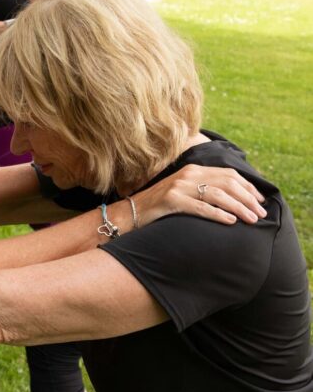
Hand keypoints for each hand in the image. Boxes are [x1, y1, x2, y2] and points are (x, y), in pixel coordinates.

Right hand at [133, 164, 266, 227]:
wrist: (129, 212)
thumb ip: (202, 189)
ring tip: (251, 220)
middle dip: (248, 198)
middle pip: (227, 183)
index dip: (248, 187)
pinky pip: (200, 207)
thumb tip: (231, 199)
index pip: (228, 174)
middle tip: (261, 214)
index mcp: (193, 169)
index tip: (260, 200)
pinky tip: (230, 222)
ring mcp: (179, 187)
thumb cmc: (159, 207)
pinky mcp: (171, 201)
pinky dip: (218, 214)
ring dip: (239, 208)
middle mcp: (188, 175)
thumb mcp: (182, 191)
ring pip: (217, 195)